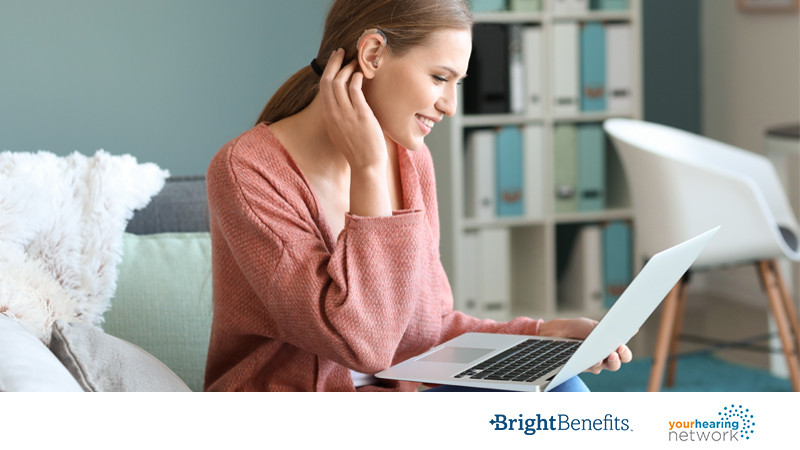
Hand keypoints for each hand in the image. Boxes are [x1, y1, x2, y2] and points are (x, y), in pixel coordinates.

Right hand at [319, 48, 386, 170]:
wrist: (366, 165)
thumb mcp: (341, 132)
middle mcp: (333, 114)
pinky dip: (356, 78)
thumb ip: (339, 116)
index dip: (328, 70)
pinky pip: (354, 89)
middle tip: (342, 52)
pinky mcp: (360, 114)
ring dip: (347, 68)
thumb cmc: (357, 150)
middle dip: (334, 62)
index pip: (323, 87)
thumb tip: (344, 102)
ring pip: (340, 82)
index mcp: (328, 117)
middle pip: (328, 80)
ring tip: (356, 62)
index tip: (335, 60)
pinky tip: (362, 74)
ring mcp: (346, 114)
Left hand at [539, 318, 632, 374]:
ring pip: (607, 368)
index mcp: (610, 345)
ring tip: (606, 354)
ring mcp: (594, 364)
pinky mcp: (583, 367)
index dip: (625, 351)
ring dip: (608, 362)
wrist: (556, 332)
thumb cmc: (576, 328)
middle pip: (618, 363)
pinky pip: (592, 368)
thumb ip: (608, 330)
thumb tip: (632, 329)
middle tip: (616, 350)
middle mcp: (604, 357)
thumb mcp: (591, 326)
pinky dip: (594, 363)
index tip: (621, 345)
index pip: (624, 353)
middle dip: (620, 357)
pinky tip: (593, 359)